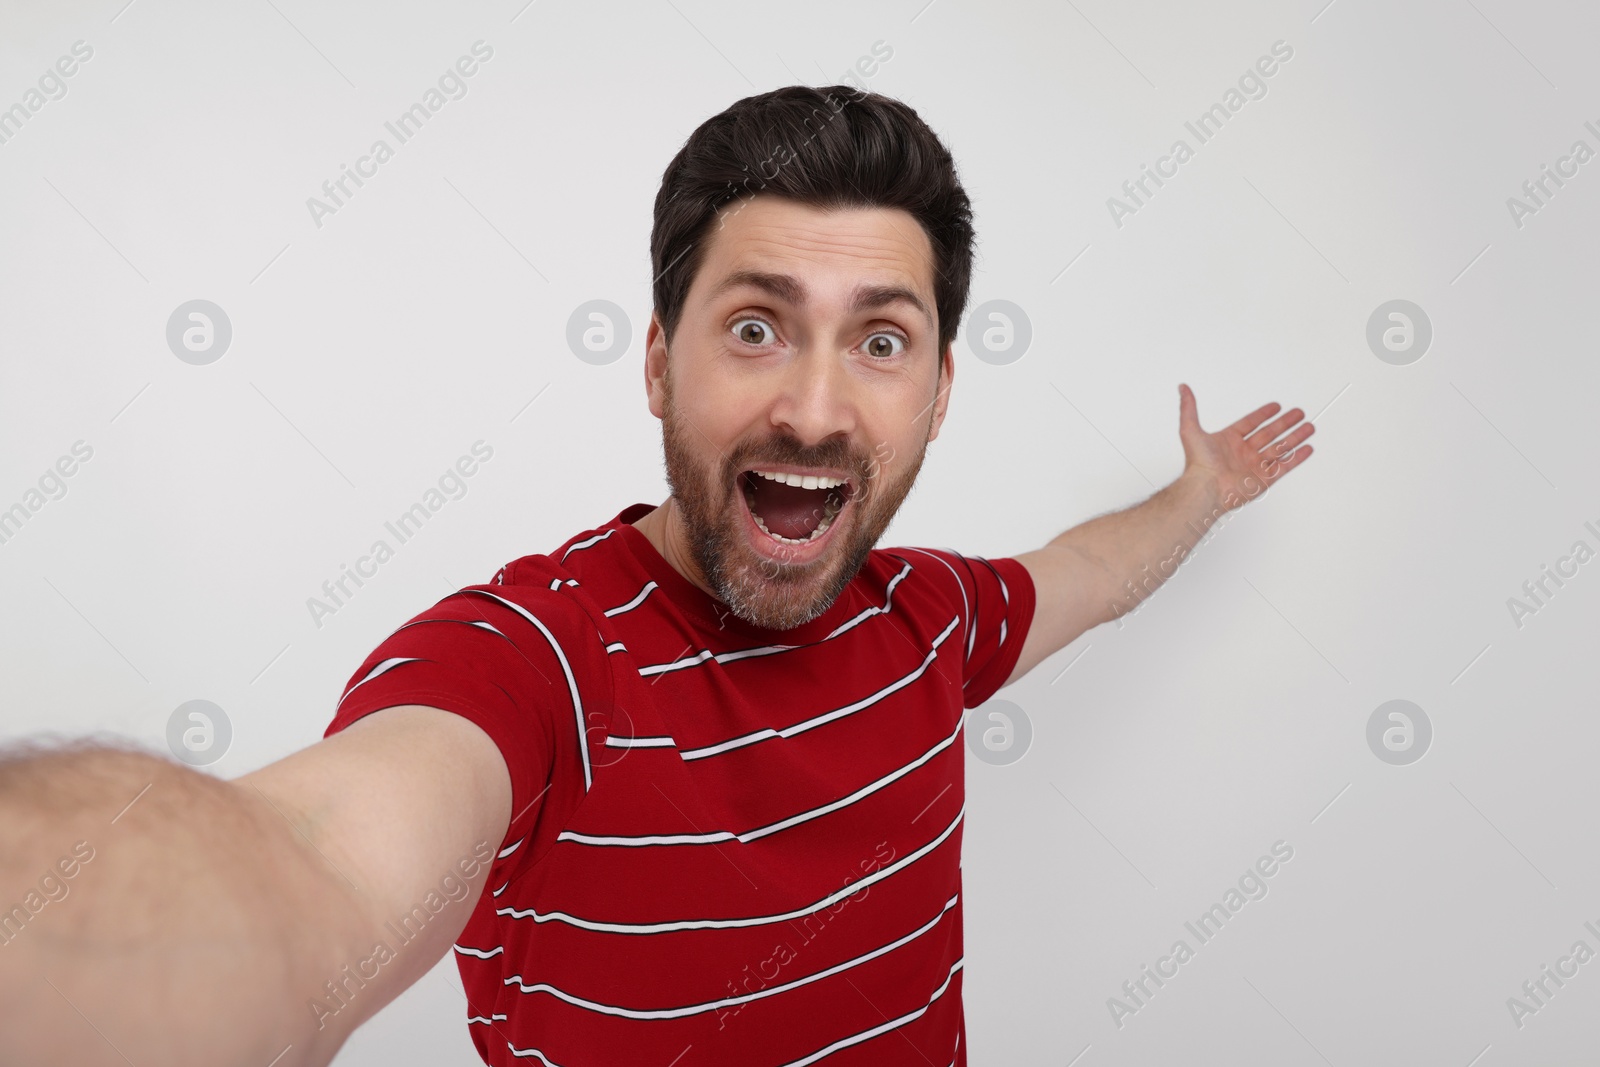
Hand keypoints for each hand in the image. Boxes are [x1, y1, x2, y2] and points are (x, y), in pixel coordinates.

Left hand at [1176, 383, 1314, 511]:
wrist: (1206, 488)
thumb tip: (1183, 388)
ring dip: (1295, 437)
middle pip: (1269, 434)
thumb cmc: (1198, 463)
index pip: (1250, 423)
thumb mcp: (1190, 429)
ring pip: (1280, 448)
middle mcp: (1242, 453)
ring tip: (1309, 427)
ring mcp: (1254, 467)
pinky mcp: (1264, 480)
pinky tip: (1308, 448)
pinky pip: (1284, 466)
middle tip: (1299, 413)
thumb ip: (1189, 408)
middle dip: (1285, 423)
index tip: (1276, 406)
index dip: (1263, 414)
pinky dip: (1297, 457)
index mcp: (1228, 441)